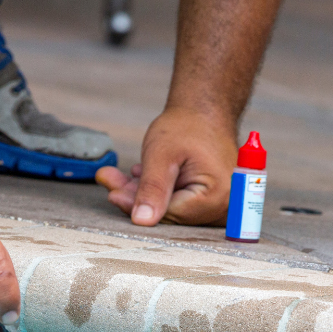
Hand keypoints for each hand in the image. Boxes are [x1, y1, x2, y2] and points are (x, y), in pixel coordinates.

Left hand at [96, 108, 237, 225]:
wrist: (205, 110)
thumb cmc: (188, 126)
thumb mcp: (162, 154)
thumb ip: (152, 189)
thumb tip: (142, 221)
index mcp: (215, 197)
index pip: (169, 214)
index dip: (139, 206)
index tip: (113, 194)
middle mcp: (222, 205)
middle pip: (170, 213)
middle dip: (138, 198)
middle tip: (110, 181)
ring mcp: (219, 203)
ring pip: (171, 207)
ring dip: (145, 193)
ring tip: (121, 176)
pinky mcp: (210, 199)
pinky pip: (179, 201)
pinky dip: (158, 190)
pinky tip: (141, 175)